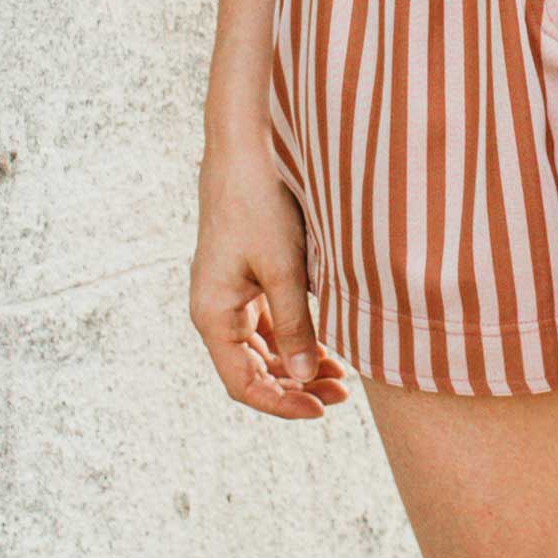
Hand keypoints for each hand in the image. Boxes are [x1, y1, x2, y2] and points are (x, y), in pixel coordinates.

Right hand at [191, 132, 347, 417]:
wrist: (246, 148)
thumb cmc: (259, 204)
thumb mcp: (284, 269)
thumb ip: (295, 327)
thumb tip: (303, 379)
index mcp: (213, 315)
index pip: (244, 384)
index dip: (282, 404)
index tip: (322, 409)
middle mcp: (216, 311)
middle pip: (254, 371)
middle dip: (296, 387)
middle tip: (344, 393)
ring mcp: (229, 294)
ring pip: (263, 349)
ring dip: (298, 366)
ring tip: (342, 375)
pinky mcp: (244, 278)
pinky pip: (268, 324)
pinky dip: (295, 339)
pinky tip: (327, 343)